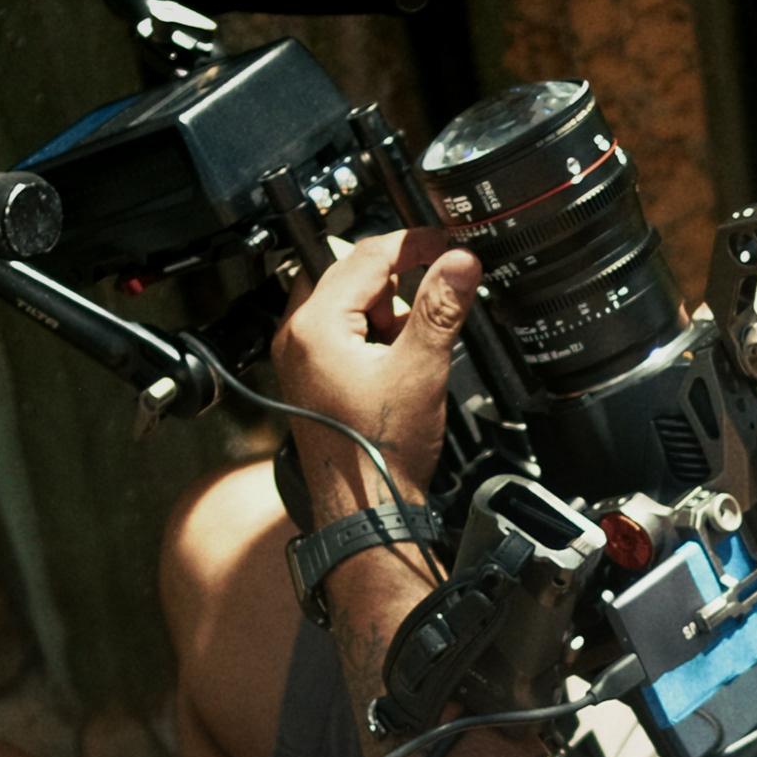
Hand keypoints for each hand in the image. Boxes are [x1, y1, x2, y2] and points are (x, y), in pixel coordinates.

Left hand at [272, 229, 480, 513]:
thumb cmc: (380, 455)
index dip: (413, 245)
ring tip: (412, 350)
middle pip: (353, 275)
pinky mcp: (311, 378)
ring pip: (349, 304)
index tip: (446, 245)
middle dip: (398, 284)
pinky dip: (374, 337)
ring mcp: (300, 358)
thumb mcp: (421, 369)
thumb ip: (441, 307)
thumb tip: (459, 262)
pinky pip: (343, 334)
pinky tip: (398, 365)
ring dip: (386, 313)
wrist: (366, 511)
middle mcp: (297, 337)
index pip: (367, 256)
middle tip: (436, 299)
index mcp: (315, 326)